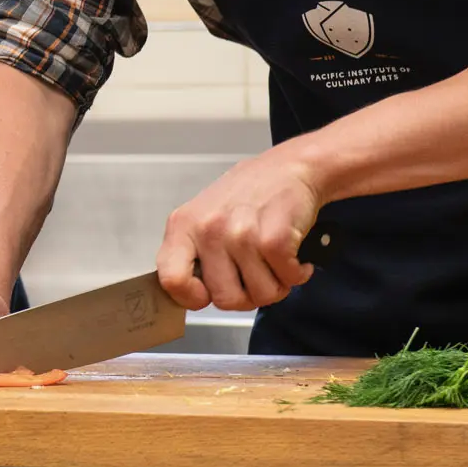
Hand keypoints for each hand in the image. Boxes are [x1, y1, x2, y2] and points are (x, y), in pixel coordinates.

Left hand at [154, 144, 323, 310]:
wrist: (289, 167)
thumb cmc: (247, 195)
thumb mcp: (205, 216)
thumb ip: (194, 253)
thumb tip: (192, 296)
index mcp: (183, 226)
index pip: (171, 279)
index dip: (191, 298)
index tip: (208, 295)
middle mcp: (208, 229)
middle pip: (225, 299)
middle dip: (247, 296)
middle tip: (256, 276)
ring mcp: (240, 233)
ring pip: (261, 295)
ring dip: (276, 285)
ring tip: (274, 262)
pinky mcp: (273, 238)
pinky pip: (286, 280)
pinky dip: (296, 275)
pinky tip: (293, 258)